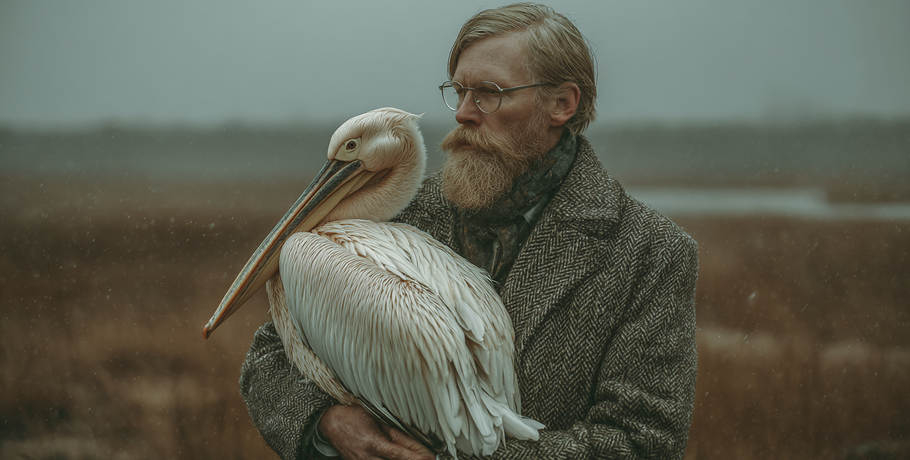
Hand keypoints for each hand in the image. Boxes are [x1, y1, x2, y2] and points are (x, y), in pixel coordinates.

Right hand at [318, 405, 435, 459]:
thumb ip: (390, 427)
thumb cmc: (351, 416)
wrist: (330, 423)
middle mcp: (367, 456)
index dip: (413, 458)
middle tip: (426, 459)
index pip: (397, 454)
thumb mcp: (373, 417)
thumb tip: (409, 433)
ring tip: (412, 457)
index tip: (427, 459)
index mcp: (372, 442)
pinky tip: (393, 457)